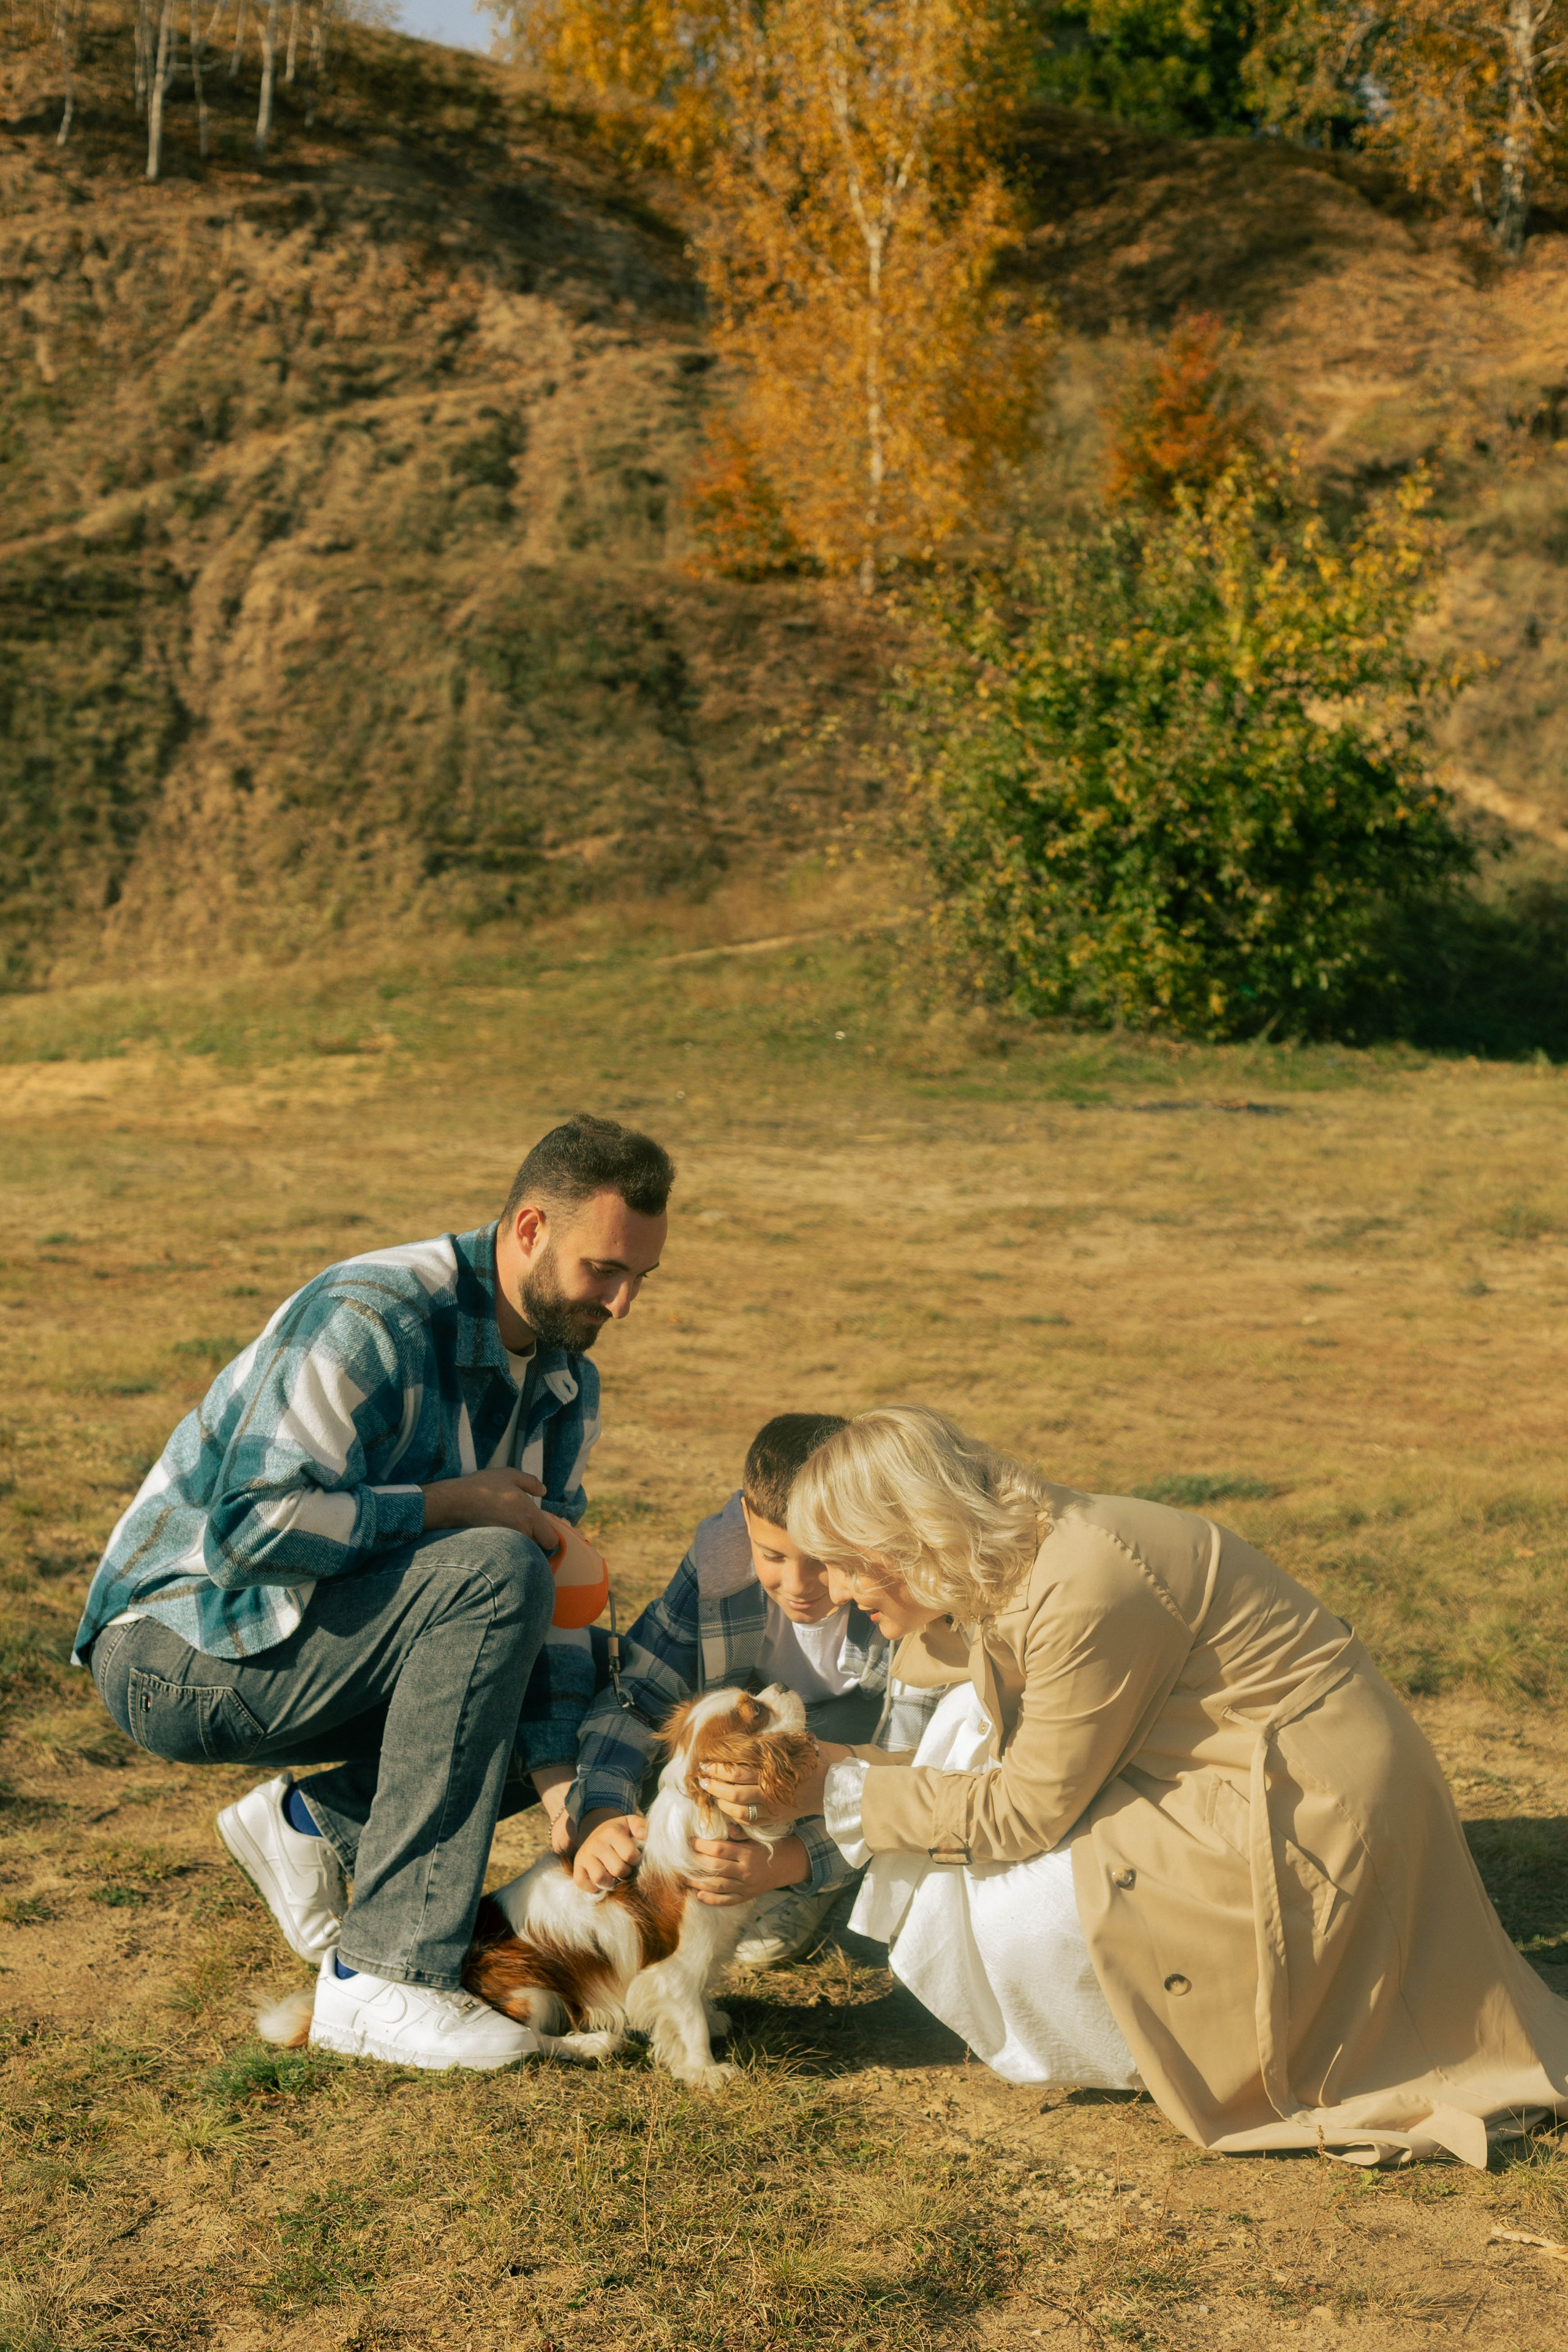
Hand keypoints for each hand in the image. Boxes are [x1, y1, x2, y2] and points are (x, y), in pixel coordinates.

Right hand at [420, 1468, 557, 1552]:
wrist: (454, 1502)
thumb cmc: (484, 1486)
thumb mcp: (510, 1475)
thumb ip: (531, 1482)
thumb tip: (543, 1491)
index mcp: (530, 1517)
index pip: (551, 1542)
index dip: (548, 1536)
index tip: (540, 1528)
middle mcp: (521, 1533)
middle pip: (536, 1547)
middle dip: (533, 1538)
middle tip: (520, 1524)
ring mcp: (506, 1543)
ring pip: (521, 1549)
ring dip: (518, 1542)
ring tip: (506, 1525)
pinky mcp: (493, 1548)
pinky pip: (506, 1551)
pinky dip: (504, 1545)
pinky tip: (495, 1531)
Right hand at [572, 1812, 647, 1893]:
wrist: (596, 1831)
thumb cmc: (618, 1832)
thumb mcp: (631, 1823)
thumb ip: (641, 1826)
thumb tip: (644, 1835)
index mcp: (612, 1832)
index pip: (630, 1855)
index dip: (636, 1859)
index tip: (634, 1857)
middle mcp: (596, 1843)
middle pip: (618, 1870)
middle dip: (626, 1871)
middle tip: (624, 1865)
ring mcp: (584, 1856)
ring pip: (600, 1879)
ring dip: (611, 1881)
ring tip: (613, 1874)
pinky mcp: (577, 1867)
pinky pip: (585, 1885)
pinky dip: (594, 1887)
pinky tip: (601, 1878)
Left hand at [684, 1831, 808, 1907]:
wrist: (788, 1865)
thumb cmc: (769, 1846)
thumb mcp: (757, 1836)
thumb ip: (739, 1832)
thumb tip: (724, 1826)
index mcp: (747, 1853)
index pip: (720, 1849)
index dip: (702, 1845)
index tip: (690, 1841)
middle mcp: (746, 1871)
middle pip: (715, 1867)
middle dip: (696, 1862)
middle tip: (682, 1857)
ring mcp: (746, 1886)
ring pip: (718, 1886)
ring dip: (698, 1882)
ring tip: (684, 1877)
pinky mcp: (746, 1896)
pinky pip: (727, 1900)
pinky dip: (712, 1899)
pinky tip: (698, 1895)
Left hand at [697, 1739, 844, 1828]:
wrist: (835, 1784)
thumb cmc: (813, 1758)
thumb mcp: (790, 1743)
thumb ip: (766, 1745)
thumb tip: (739, 1741)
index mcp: (773, 1771)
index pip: (737, 1771)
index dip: (718, 1769)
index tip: (706, 1763)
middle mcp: (771, 1792)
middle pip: (734, 1792)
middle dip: (714, 1786)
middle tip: (702, 1778)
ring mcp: (774, 1808)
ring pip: (739, 1810)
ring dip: (721, 1802)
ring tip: (710, 1793)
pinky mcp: (777, 1818)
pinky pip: (750, 1821)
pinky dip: (735, 1816)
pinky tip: (726, 1807)